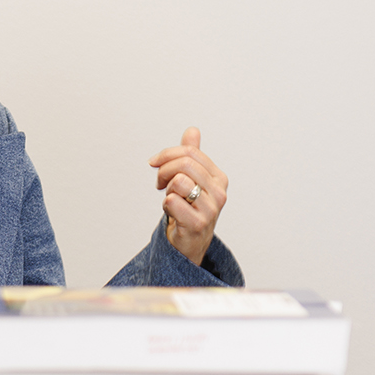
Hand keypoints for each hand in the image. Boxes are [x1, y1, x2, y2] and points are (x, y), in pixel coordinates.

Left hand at [149, 126, 229, 265]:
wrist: (189, 243)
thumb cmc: (189, 209)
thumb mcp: (191, 179)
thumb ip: (192, 155)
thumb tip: (192, 130)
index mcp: (219, 178)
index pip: (191, 152)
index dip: (167, 154)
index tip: (155, 163)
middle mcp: (219, 192)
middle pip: (184, 164)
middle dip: (164, 169)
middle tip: (160, 182)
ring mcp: (210, 209)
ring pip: (178, 181)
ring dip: (167, 190)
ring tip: (170, 198)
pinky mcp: (197, 224)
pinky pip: (172, 202)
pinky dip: (166, 206)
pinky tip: (172, 213)